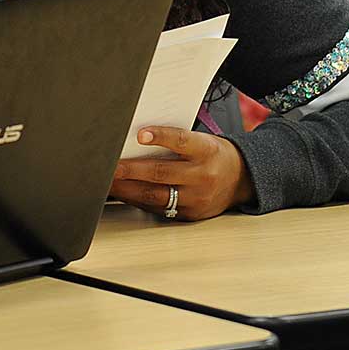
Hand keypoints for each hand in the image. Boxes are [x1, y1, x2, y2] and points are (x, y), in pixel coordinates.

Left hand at [110, 127, 248, 221]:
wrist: (241, 181)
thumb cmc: (213, 155)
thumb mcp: (201, 141)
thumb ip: (175, 142)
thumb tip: (136, 140)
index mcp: (207, 151)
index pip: (182, 141)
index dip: (161, 137)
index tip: (140, 134)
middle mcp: (203, 176)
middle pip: (161, 173)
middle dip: (130, 170)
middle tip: (108, 166)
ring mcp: (196, 199)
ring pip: (155, 196)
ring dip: (127, 189)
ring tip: (107, 182)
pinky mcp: (189, 215)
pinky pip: (158, 209)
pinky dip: (137, 200)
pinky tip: (122, 194)